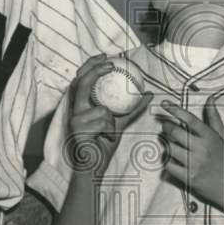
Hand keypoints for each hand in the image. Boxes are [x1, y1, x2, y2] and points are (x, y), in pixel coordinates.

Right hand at [67, 55, 151, 174]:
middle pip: (82, 82)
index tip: (106, 57)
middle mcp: (74, 110)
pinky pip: (103, 122)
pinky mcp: (77, 130)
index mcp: (82, 106)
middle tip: (111, 63)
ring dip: (112, 122)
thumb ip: (132, 109)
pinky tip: (103, 140)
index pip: (82, 79)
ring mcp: (74, 120)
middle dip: (95, 69)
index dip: (91, 65)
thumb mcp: (119, 124)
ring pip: (102, 109)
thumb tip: (149, 94)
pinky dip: (110, 131)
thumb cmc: (103, 145)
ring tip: (107, 134)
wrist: (94, 167)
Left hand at [158, 96, 223, 210]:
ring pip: (170, 148)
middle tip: (165, 126)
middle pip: (175, 132)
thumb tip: (209, 99)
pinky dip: (168, 161)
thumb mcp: (222, 138)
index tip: (165, 104)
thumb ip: (214, 118)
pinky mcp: (187, 177)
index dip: (176, 110)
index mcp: (210, 137)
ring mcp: (194, 163)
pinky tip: (174, 160)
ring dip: (167, 145)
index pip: (190, 119)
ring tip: (173, 145)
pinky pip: (169, 165)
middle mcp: (202, 149)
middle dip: (166, 127)